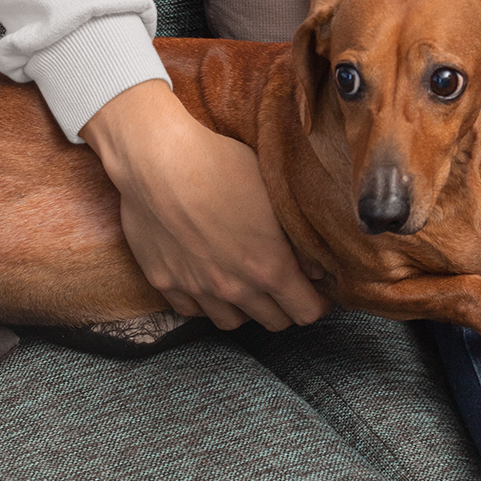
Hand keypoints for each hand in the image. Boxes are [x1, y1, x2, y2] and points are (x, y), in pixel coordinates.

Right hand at [81, 79, 328, 330]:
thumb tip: (319, 269)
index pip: (306, 310)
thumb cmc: (224, 163)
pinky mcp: (164, 282)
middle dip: (287, 306)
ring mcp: (196, 288)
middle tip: (290, 284)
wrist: (159, 159)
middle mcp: (233, 287)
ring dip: (247, 309)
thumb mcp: (276, 192)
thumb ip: (301, 239)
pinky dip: (207, 303)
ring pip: (232, 322)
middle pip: (273, 321)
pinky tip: (212, 280)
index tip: (321, 291)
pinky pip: (193, 311)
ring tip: (251, 285)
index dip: (318, 302)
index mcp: (269, 266)